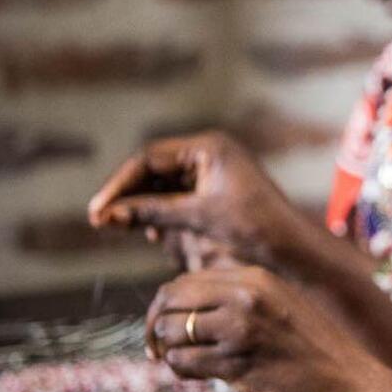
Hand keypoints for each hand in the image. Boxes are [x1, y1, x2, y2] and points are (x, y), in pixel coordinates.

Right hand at [89, 133, 308, 269]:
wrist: (292, 244)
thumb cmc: (254, 225)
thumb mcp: (198, 216)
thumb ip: (152, 212)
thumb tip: (107, 216)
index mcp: (208, 147)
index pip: (150, 159)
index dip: (120, 185)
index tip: (99, 211)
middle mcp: (209, 153)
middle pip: (153, 170)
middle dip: (129, 196)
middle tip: (102, 221)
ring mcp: (213, 171)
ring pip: (164, 185)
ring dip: (144, 206)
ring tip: (124, 228)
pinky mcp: (216, 190)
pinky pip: (179, 197)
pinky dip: (163, 213)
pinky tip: (153, 233)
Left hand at [145, 266, 390, 391]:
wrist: (352, 388)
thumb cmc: (316, 355)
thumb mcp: (281, 308)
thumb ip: (240, 302)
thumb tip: (186, 308)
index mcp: (256, 278)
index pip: (186, 280)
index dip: (168, 306)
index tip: (169, 328)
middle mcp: (247, 296)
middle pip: (170, 299)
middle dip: (157, 325)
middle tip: (158, 349)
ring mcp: (241, 328)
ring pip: (172, 330)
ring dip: (169, 351)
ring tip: (188, 365)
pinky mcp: (238, 362)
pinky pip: (183, 362)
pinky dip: (181, 372)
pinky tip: (200, 377)